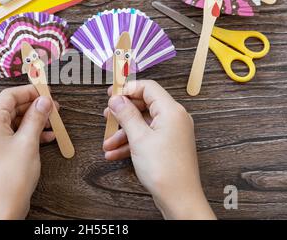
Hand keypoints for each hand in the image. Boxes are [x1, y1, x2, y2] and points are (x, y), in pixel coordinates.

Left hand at [0, 85, 55, 219]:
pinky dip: (29, 133)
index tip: (46, 92)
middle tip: (53, 108)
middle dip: (34, 107)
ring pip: (14, 122)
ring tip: (53, 123)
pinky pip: (13, 135)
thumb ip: (36, 118)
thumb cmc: (11, 178)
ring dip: (34, 120)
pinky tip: (46, 137)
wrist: (2, 209)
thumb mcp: (28, 142)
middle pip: (11, 108)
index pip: (9, 96)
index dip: (29, 92)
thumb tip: (44, 101)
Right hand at [103, 80, 215, 219]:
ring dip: (123, 132)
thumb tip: (116, 99)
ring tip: (107, 144)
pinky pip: (147, 137)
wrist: (179, 198)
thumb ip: (126, 115)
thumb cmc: (164, 169)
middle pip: (144, 105)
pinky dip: (131, 142)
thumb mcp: (139, 138)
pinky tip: (115, 153)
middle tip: (107, 116)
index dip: (128, 89)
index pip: (148, 88)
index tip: (111, 95)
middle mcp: (174, 118)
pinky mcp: (168, 145)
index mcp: (171, 111)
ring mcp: (172, 132)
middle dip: (123, 113)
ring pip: (143, 123)